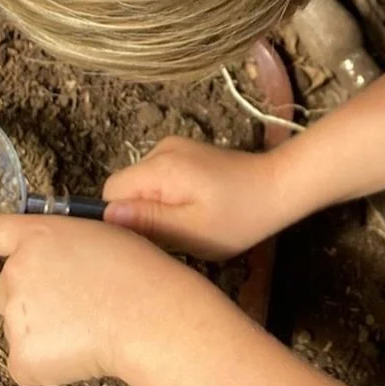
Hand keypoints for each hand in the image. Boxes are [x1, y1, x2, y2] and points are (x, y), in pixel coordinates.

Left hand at [0, 212, 204, 385]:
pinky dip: (49, 365)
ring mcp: (13, 317)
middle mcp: (15, 273)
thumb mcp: (100, 237)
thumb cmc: (138, 272)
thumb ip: (62, 252)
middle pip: (12, 291)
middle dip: (39, 299)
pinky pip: (27, 364)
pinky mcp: (20, 358)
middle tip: (84, 301)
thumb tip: (51, 284)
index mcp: (37, 237)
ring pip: (22, 328)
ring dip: (48, 331)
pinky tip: (80, 351)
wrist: (147, 314)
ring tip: (91, 323)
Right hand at [102, 137, 289, 259]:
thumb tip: (106, 216)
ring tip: (188, 222)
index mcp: (160, 168)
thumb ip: (148, 221)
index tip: (149, 237)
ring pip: (142, 185)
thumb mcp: (191, 230)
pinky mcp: (187, 153)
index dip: (122, 219)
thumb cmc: (240, 216)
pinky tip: (195, 208)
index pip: (111, 192)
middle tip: (173, 233)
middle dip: (141, 214)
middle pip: (126, 187)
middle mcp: (161, 149)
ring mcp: (175, 148)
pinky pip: (159, 179)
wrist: (279, 187)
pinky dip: (168, 196)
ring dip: (156, 206)